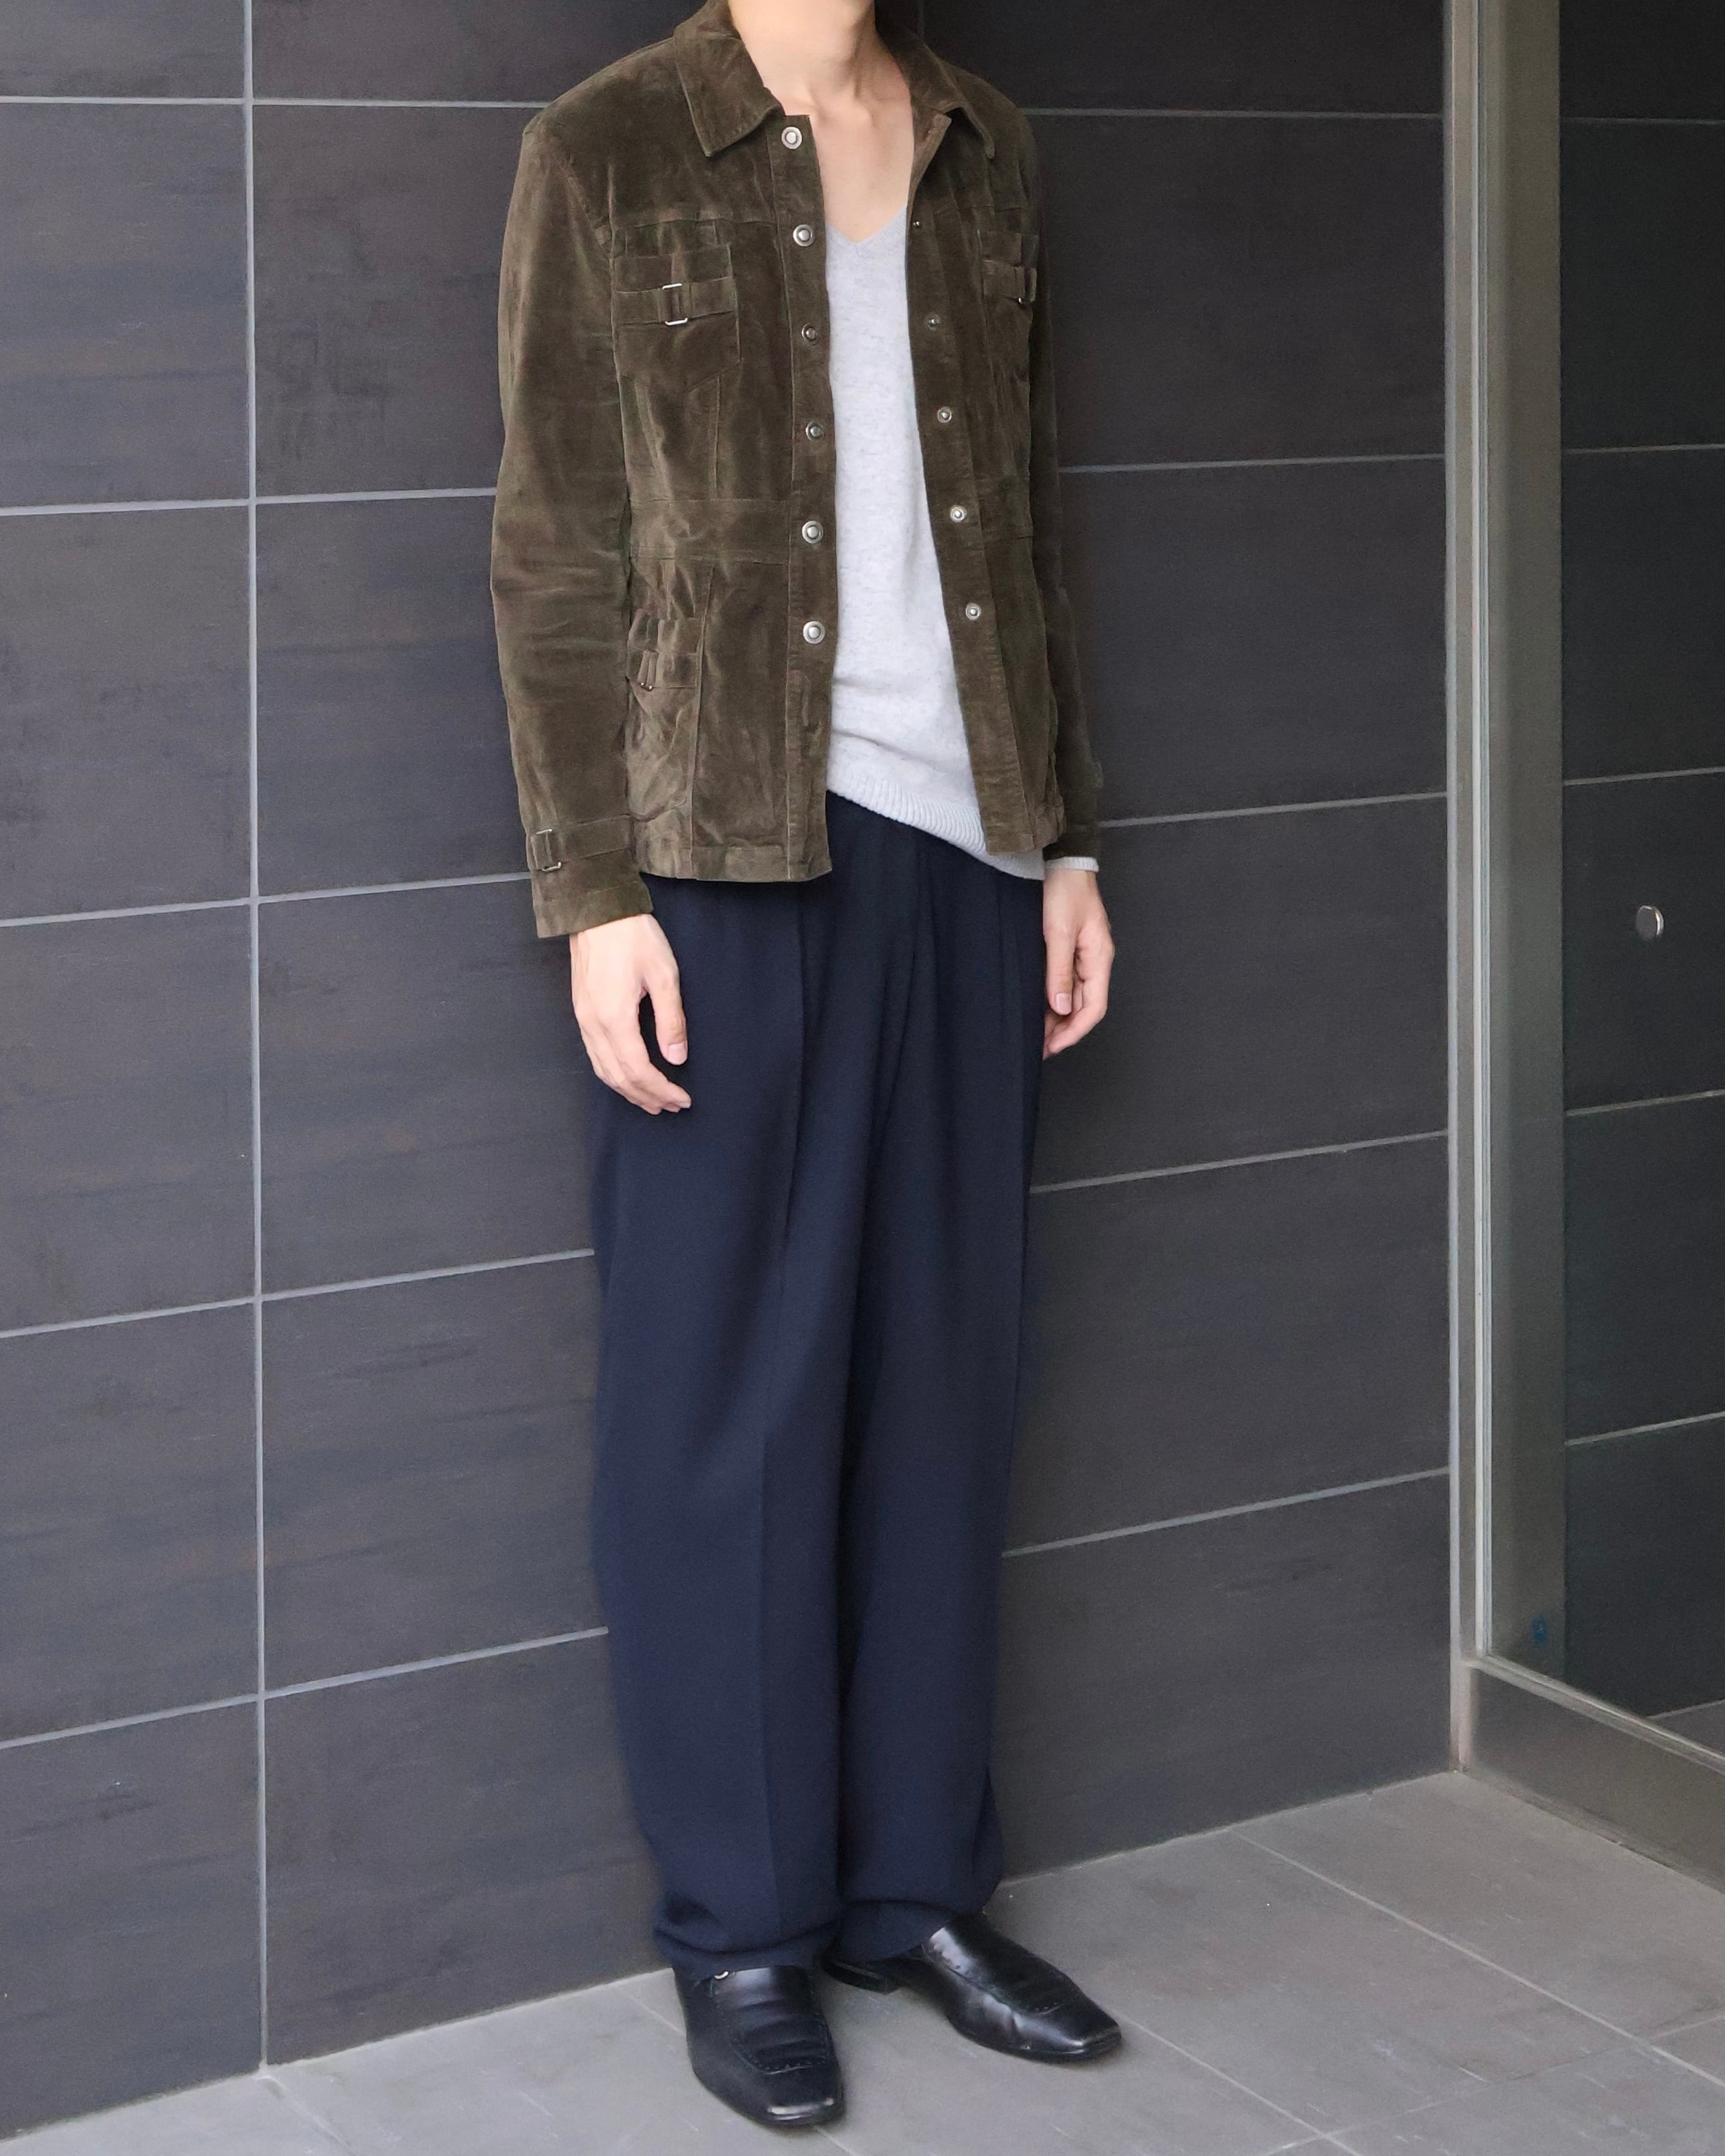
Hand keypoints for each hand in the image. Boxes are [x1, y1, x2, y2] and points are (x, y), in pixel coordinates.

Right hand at [570, 914, 690, 1112]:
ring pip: (602, 1070)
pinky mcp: (580, 1011)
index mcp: (615, 1018)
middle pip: (618, 1077)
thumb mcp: (664, 975)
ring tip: (651, 1101)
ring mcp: (582, 1019)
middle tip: (672, 1106)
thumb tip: (676, 1058)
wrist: (597, 909)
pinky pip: (594, 1055)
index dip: (661, 1089)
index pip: (638, 1070)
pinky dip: (612, 1074)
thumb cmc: (634, 936)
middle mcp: (593, 1024)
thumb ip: (671, 1020)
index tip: (683, 1098)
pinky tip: (626, 1076)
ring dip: (627, 1090)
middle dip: (646, 1096)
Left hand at [1042, 867, 1112, 1057]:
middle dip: (1064, 1029)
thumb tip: (1060, 1007)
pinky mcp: (1069, 948)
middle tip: (1039, 1046)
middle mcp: (1094, 960)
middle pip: (1084, 1005)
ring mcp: (1082, 955)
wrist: (1061, 861)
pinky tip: (1037, 1007)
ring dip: (1057, 1016)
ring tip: (1035, 1032)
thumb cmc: (1064, 891)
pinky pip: (1065, 981)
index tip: (1054, 1046)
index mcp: (1099, 957)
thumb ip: (1058, 971)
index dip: (1075, 1031)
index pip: (1094, 1007)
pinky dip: (1052, 998)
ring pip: (1073, 996)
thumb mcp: (1058, 933)